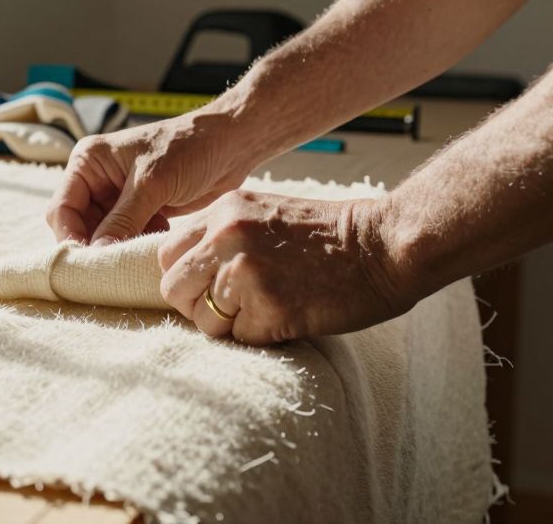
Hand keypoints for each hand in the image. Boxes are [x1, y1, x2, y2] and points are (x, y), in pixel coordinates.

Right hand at [46, 112, 249, 244]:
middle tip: (114, 265)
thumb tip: (97, 255)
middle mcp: (96, 178)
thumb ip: (123, 220)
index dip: (70, 237)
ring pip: (101, 234)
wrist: (230, 144)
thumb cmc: (188, 148)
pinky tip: (156, 239)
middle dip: (94, 244)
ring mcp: (117, 195)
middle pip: (77, 225)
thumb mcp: (152, 184)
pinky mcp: (139, 209)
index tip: (88, 263)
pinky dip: (134, 243)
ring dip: (117, 246)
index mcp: (88, 162)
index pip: (62, 208)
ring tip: (138, 250)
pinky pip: (124, 236)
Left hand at [156, 190, 411, 344]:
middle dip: (195, 306)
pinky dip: (261, 337)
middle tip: (230, 309)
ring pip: (203, 321)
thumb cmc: (329, 236)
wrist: (385, 245)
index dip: (185, 278)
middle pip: (173, 289)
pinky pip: (240, 340)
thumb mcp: (264, 215)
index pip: (166, 255)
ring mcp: (246, 273)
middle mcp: (226, 238)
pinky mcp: (269, 308)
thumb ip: (223, 237)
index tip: (207, 288)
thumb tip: (188, 272)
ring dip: (229, 326)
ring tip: (266, 311)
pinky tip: (289, 317)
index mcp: (223, 212)